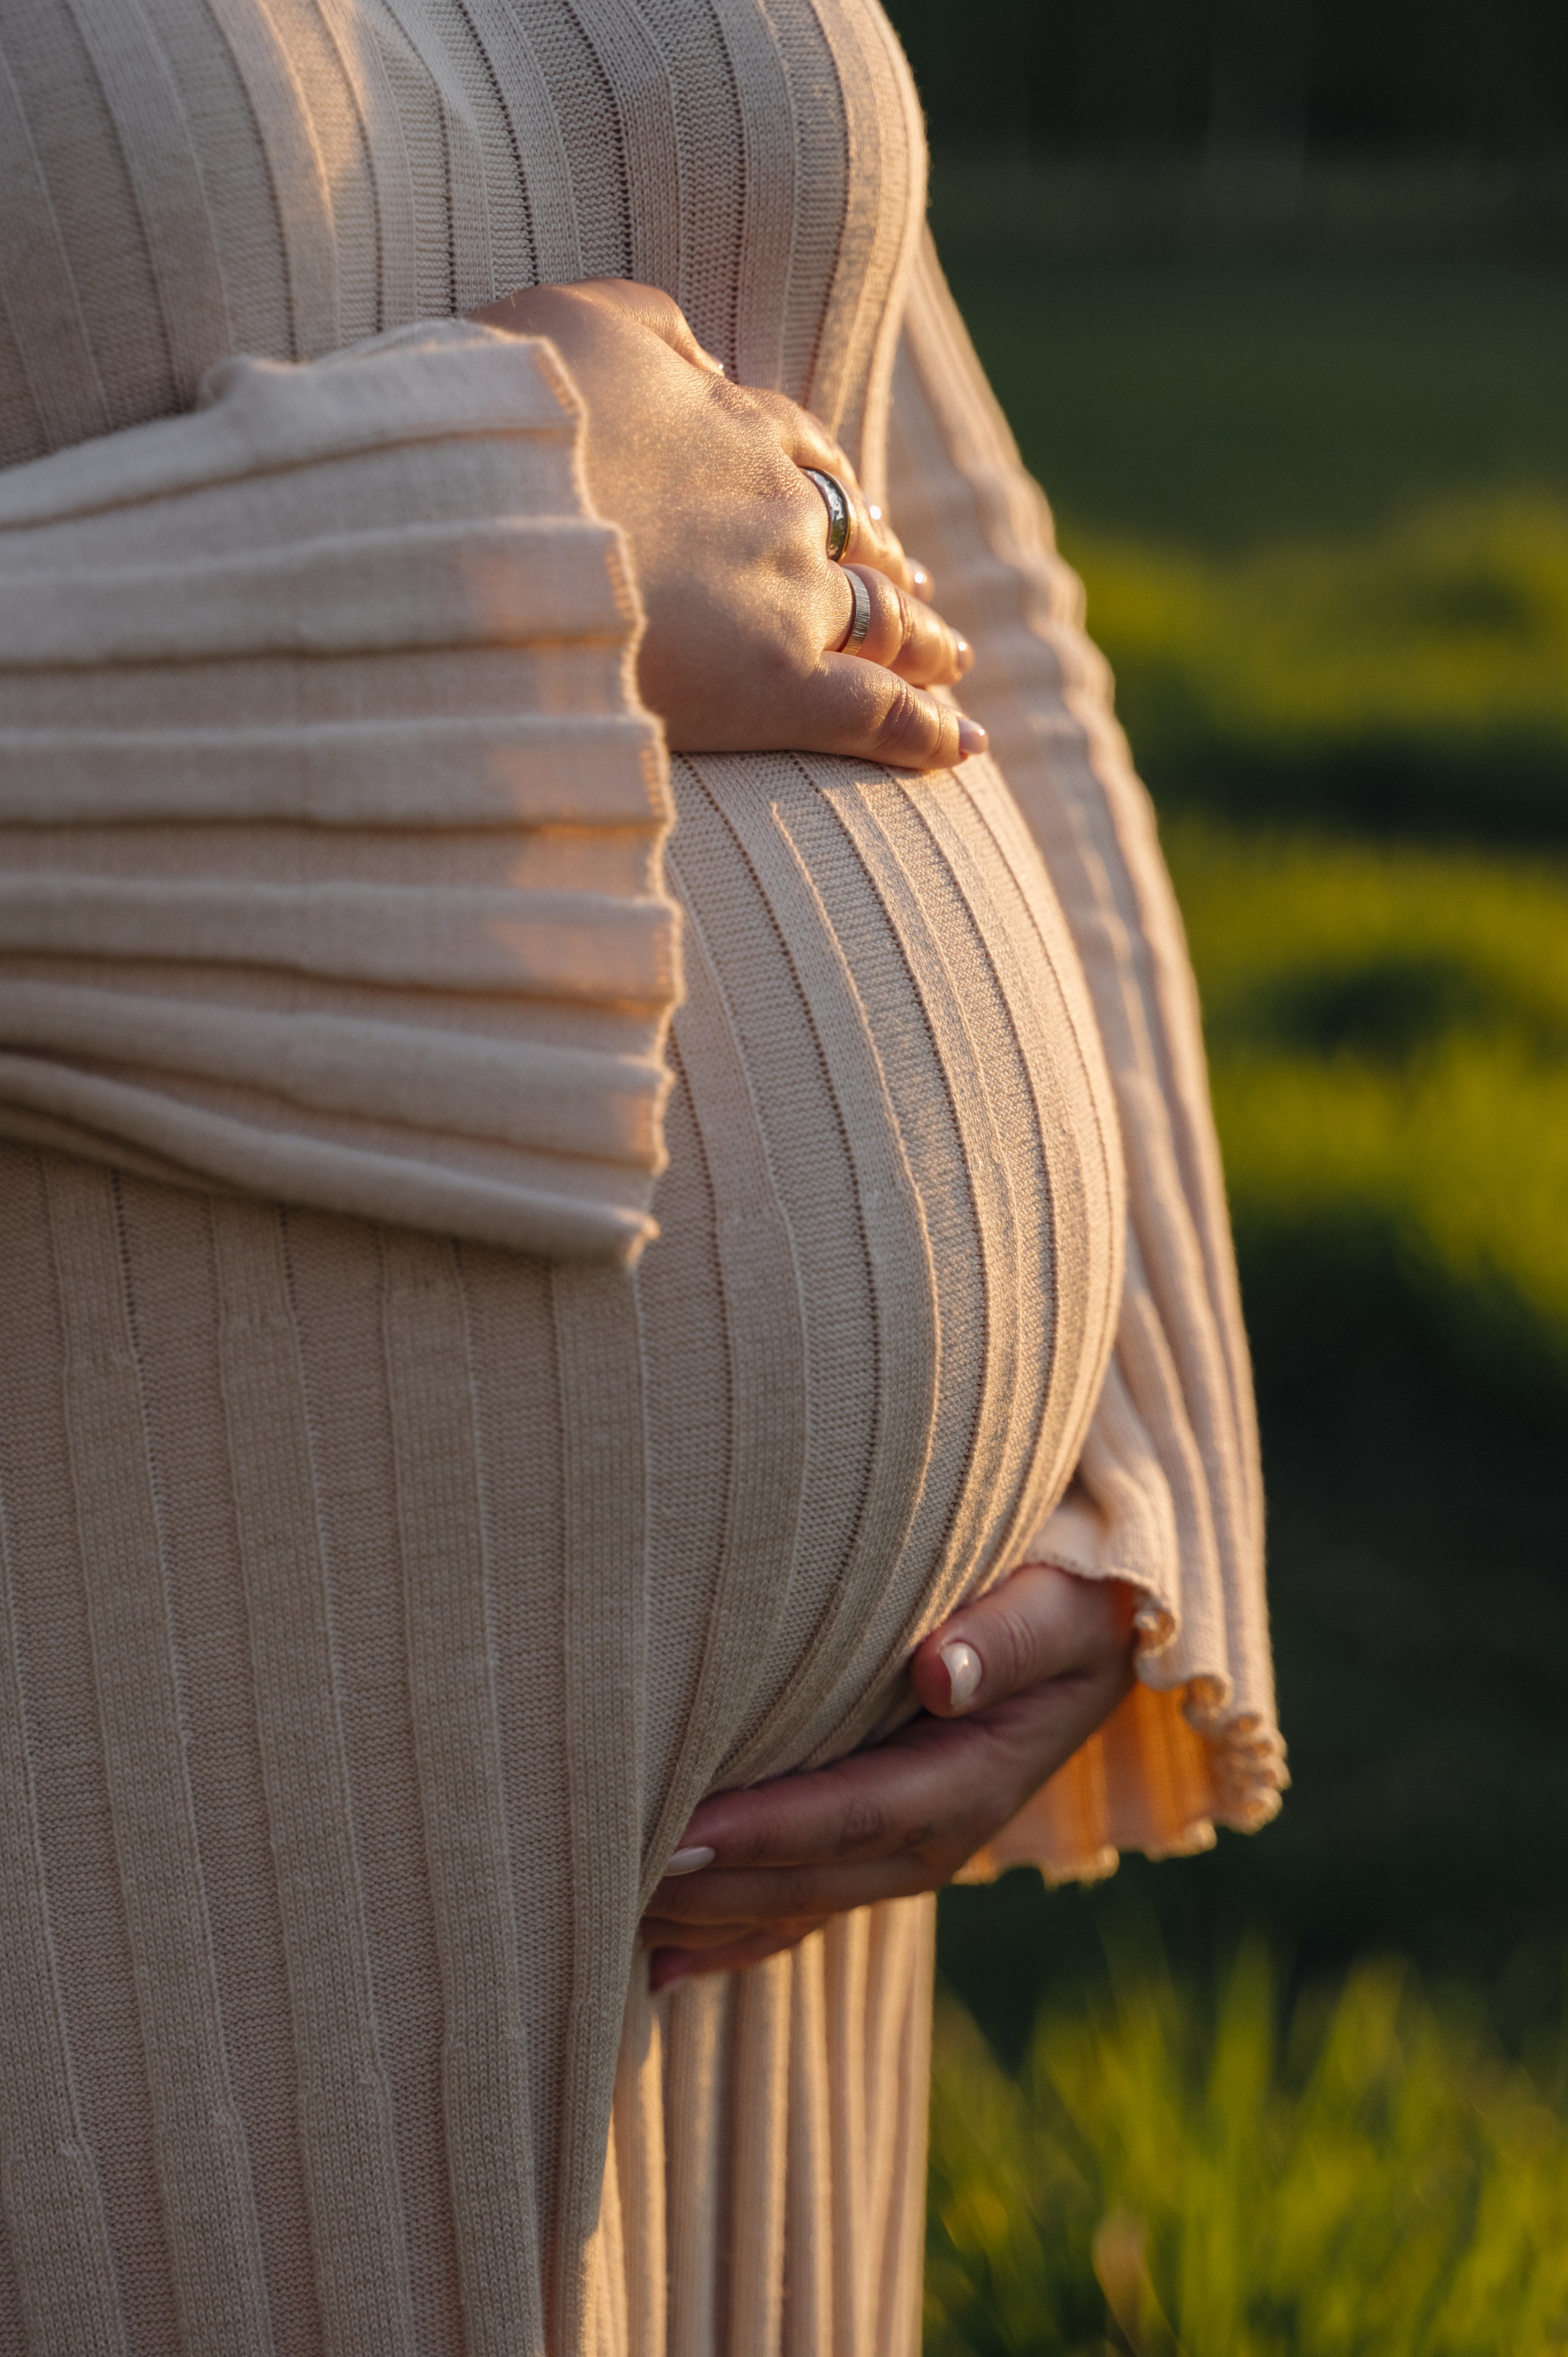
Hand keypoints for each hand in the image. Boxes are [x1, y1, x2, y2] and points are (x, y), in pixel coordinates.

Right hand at [468, 279, 983, 769]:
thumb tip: (699, 354)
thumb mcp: (567, 326)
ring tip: (951, 660)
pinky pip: (878, 712)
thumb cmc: (499, 420)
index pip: (806, 456)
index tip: (862, 516)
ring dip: (925, 641)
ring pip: (884, 620)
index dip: (836, 489)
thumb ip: (643, 330)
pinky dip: (928, 730)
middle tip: (922, 595)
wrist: (477, 515)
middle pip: (861, 543)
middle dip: (896, 570)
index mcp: (733, 424)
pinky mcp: (778, 685)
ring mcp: (786, 597)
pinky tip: (964, 745)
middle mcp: (778, 508)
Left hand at [641, 1565, 1135, 1989]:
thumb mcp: (1057, 1611)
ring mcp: (903, 1856)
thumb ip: (1003, 1638)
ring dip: (702, 1919)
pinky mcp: (879, 1851)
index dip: (762, 1832)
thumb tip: (938, 1672)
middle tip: (593, 1878)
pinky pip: (798, 1909)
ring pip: (789, 1905)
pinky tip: (655, 1967)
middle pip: (804, 1879)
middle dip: (705, 1889)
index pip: (849, 1815)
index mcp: (968, 1783)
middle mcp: (932, 1840)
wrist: (1096, 1642)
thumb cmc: (1067, 1607)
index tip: (670, 1835)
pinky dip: (729, 1939)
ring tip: (598, 1926)